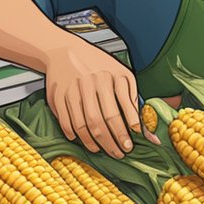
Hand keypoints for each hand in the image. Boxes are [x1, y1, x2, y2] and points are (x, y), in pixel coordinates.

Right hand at [44, 41, 157, 158]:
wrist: (65, 50)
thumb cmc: (98, 65)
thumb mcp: (121, 74)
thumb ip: (133, 99)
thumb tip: (145, 128)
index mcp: (109, 77)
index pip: (119, 111)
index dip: (125, 132)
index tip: (130, 145)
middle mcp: (90, 83)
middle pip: (100, 121)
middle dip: (111, 142)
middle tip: (119, 153)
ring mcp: (73, 90)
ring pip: (83, 124)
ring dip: (93, 142)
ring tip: (102, 150)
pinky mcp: (58, 96)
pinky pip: (66, 121)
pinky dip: (73, 134)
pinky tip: (81, 140)